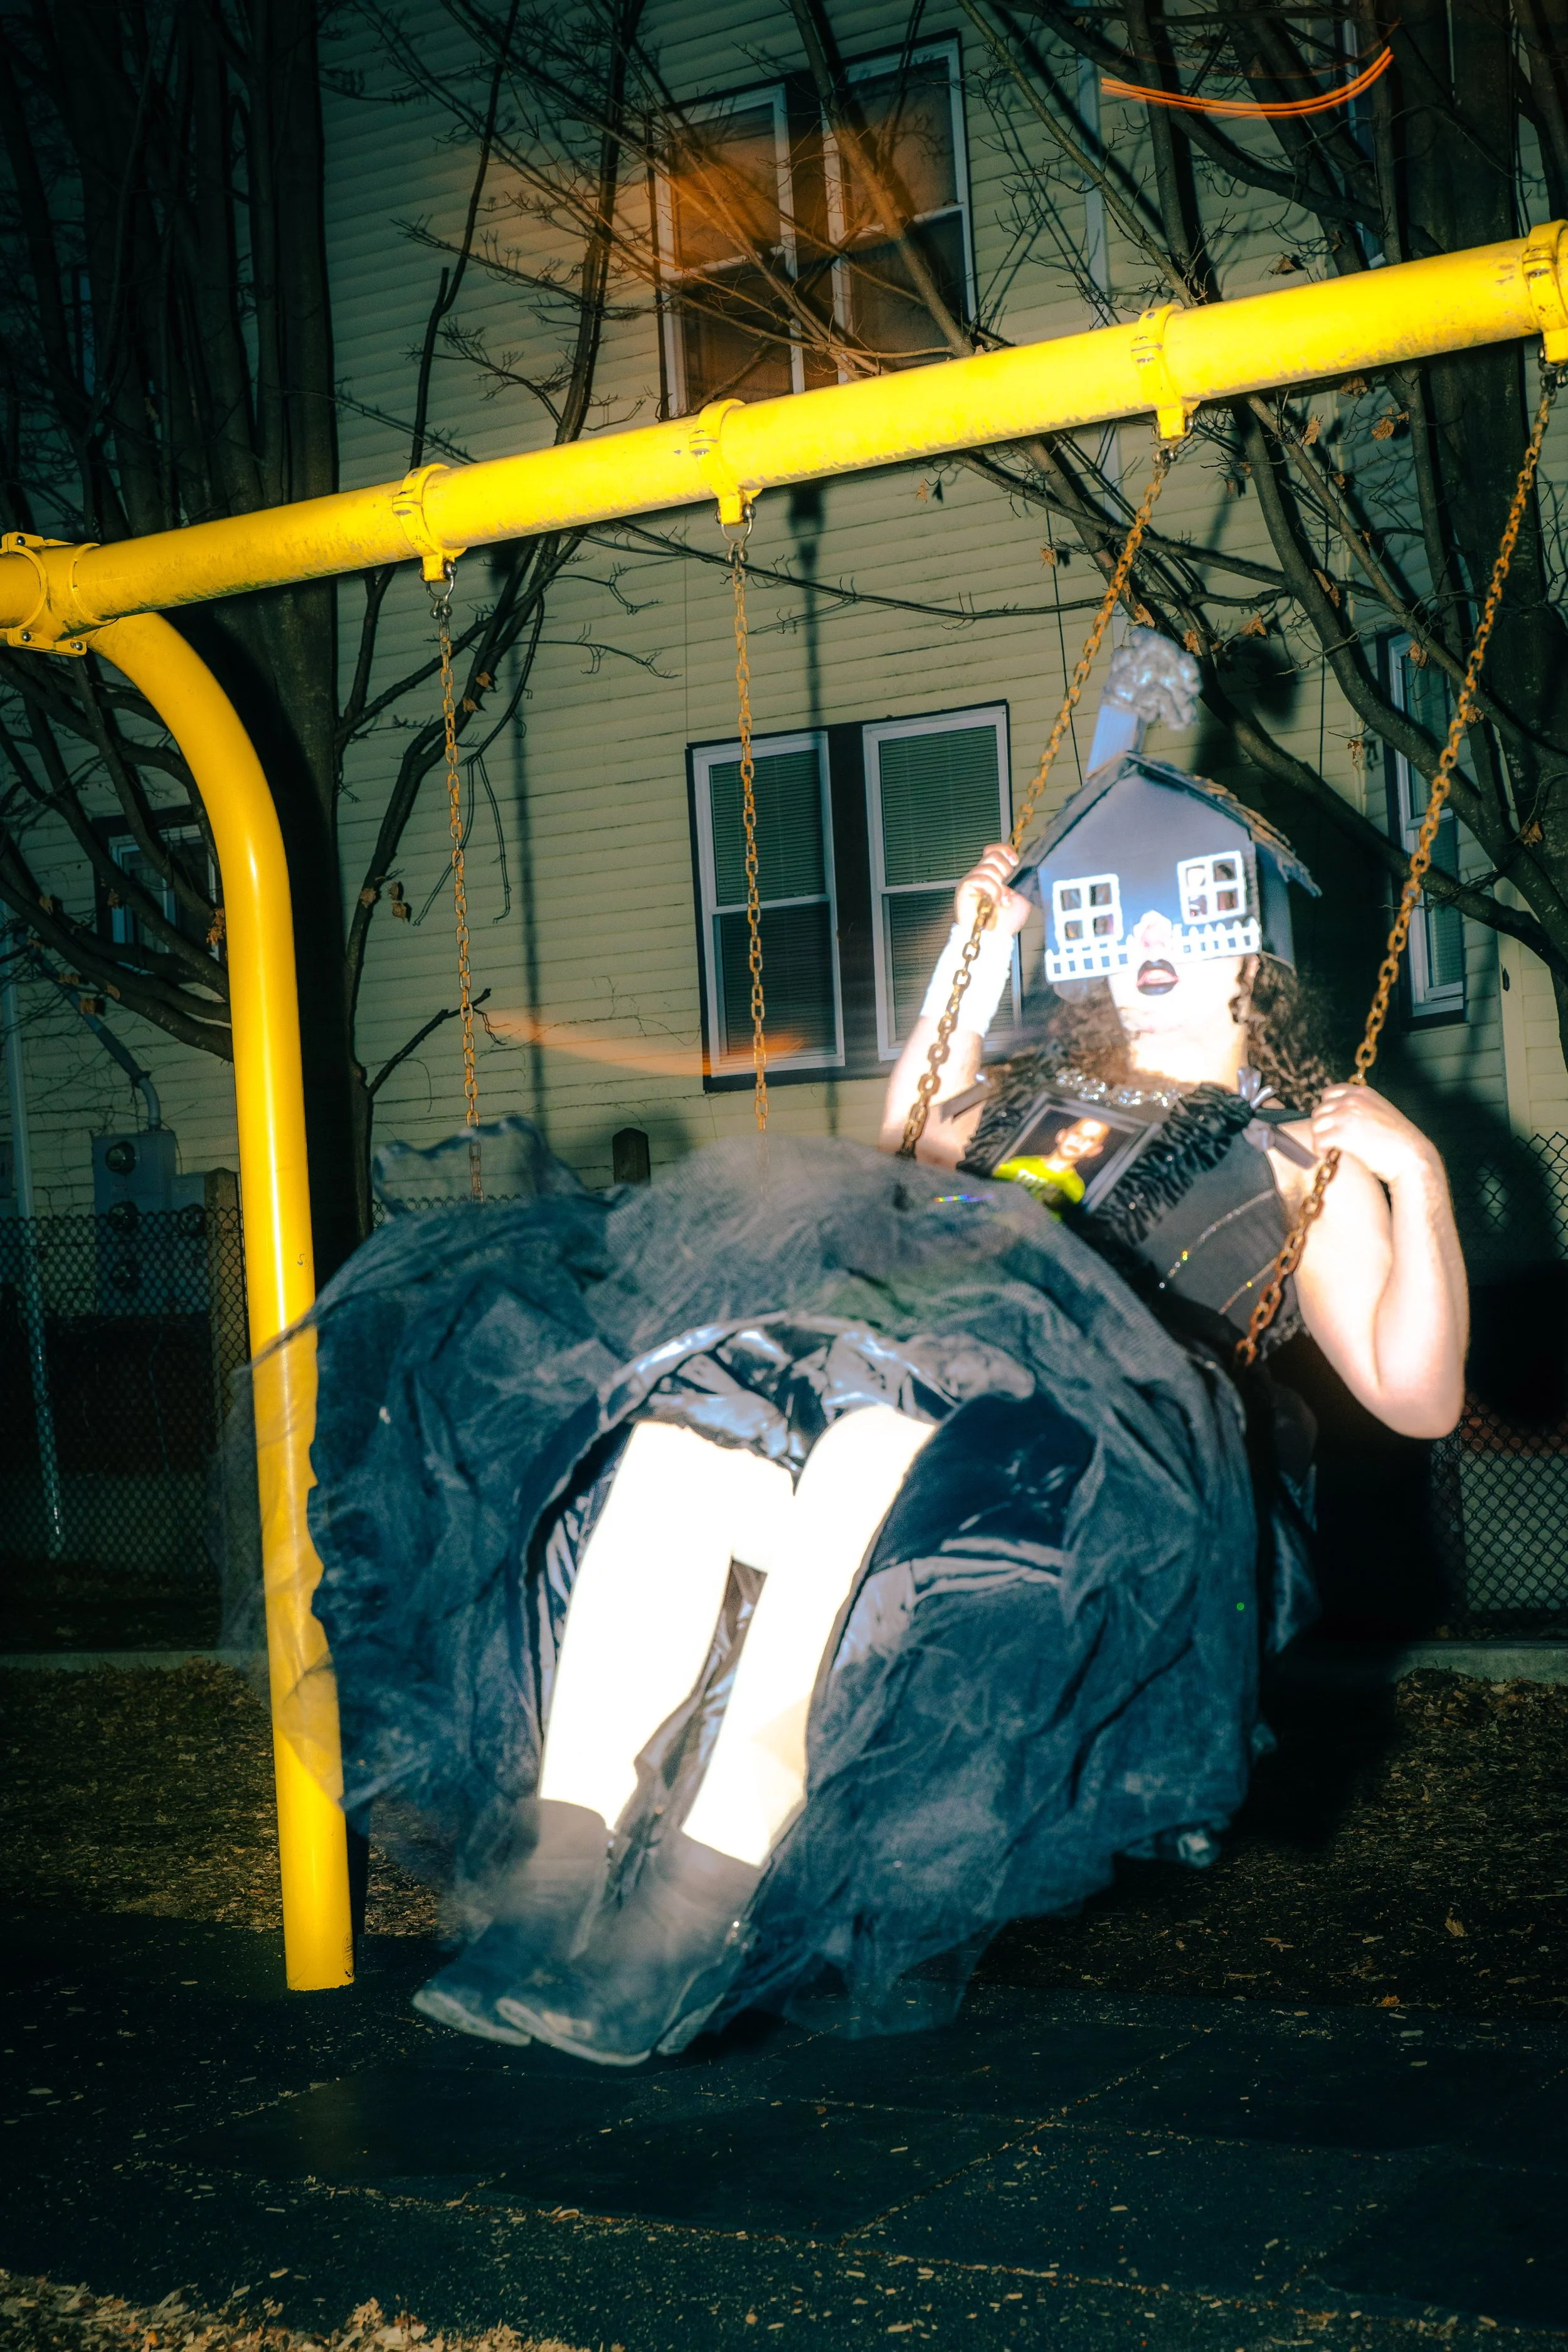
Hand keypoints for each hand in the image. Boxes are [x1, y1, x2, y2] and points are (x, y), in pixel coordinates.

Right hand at [955, 843, 1030, 938]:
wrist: (992, 939)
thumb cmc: (1004, 923)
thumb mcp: (1021, 898)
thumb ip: (1021, 881)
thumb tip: (1028, 867)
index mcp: (993, 875)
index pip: (994, 850)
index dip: (1005, 851)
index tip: (1016, 862)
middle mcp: (981, 875)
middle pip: (992, 854)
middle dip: (1005, 868)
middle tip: (1007, 886)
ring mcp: (972, 880)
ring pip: (988, 866)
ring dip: (1000, 884)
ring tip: (1001, 901)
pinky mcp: (965, 887)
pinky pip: (981, 878)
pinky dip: (992, 889)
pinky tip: (994, 901)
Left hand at [1309, 1083, 1439, 1188]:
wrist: (1412, 1157)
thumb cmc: (1399, 1142)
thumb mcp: (1381, 1114)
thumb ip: (1362, 1110)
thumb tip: (1341, 1120)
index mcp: (1363, 1093)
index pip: (1330, 1092)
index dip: (1327, 1109)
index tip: (1330, 1123)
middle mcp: (1353, 1100)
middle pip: (1320, 1110)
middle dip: (1322, 1126)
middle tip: (1329, 1141)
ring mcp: (1346, 1115)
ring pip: (1316, 1125)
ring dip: (1319, 1139)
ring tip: (1328, 1150)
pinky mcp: (1342, 1133)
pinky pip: (1318, 1140)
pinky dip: (1319, 1150)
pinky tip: (1327, 1156)